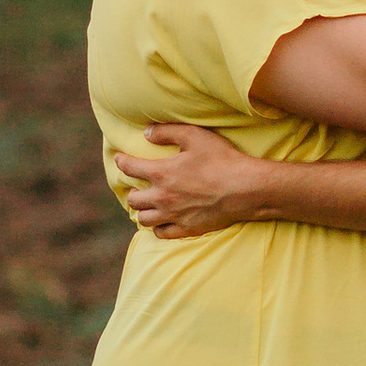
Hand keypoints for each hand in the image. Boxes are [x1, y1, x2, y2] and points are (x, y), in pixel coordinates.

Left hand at [117, 122, 267, 234]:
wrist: (245, 189)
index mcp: (161, 173)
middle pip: (133, 199)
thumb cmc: (222, 159)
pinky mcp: (187, 228)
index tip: (120, 158)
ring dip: (142, 210)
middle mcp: (163, 197)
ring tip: (148, 204)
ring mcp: (174, 215)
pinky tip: (162, 220)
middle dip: (131, 190)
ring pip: (144, 219)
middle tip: (136, 186)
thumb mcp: (195, 136)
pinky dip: (157, 227)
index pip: (129, 168)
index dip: (121, 161)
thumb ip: (167, 132)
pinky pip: (161, 233)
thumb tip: (146, 133)